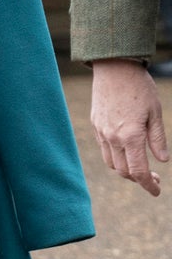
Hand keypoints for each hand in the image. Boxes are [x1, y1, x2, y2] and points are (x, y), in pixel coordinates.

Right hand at [90, 59, 168, 195]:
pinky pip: (105, 149)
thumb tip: (162, 161)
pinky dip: (116, 157)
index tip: (157, 191)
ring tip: (140, 166)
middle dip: (139, 179)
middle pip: (124, 171)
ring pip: (112, 163)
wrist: (114, 67)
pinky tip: (127, 150)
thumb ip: (157, 139)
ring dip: (126, 170)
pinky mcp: (96, 125)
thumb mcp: (155, 112)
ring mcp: (102, 132)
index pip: (138, 171)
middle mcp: (113, 138)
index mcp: (131, 136)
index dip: (148, 185)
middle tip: (154, 178)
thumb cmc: (139, 87)